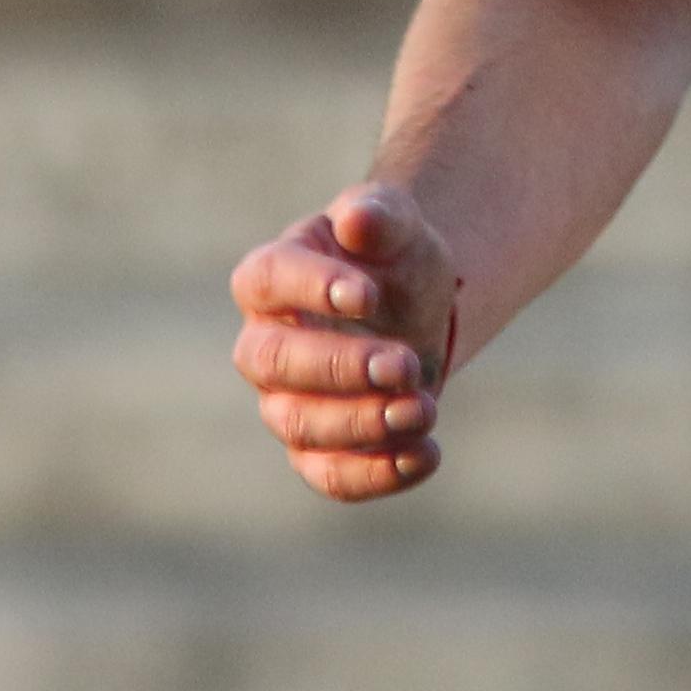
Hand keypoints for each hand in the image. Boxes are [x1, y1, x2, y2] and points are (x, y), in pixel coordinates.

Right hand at [229, 185, 460, 502]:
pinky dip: (376, 474)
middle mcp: (264, 345)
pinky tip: (426, 454)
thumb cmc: (390, 258)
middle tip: (405, 363)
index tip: (368, 294)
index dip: (310, 287)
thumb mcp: (397, 224)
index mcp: (270, 277)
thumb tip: (358, 221)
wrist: (413, 309)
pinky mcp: (318, 450)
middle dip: (342, 368)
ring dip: (364, 424)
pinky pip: (329, 475)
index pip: (267, 280)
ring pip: (300, 425)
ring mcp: (285, 402)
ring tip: (424, 408)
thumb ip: (378, 215)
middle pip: (275, 364)